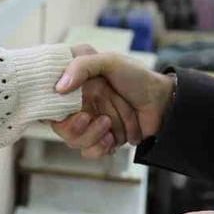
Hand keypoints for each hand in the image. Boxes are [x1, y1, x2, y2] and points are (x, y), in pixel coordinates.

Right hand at [52, 52, 174, 157]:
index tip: (73, 111)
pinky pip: (90, 152)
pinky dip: (100, 149)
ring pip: (75, 142)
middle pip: (61, 128)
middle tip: (88, 118)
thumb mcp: (109, 62)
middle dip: (76, 129)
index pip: (51, 105)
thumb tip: (58, 88)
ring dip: (92, 137)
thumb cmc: (137, 77)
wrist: (162, 102)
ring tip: (108, 126)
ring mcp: (91, 123)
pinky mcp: (103, 139)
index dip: (55, 114)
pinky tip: (112, 140)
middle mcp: (79, 105)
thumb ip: (81, 66)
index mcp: (76, 86)